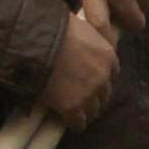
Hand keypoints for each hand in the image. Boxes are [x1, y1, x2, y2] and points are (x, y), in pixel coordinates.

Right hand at [40, 8, 122, 123]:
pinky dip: (73, 123)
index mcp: (107, 55)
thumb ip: (86, 36)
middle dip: (95, 96)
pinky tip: (66, 120)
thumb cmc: (52, 27)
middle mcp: (103, 76)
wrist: (35, 43)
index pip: (112, 72)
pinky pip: (78, 123)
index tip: (91, 79)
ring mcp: (89, 94)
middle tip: (81, 97)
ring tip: (74, 112)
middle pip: (105, 94)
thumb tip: (80, 35)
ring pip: (93, 111)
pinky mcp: (73, 108)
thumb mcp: (78, 25)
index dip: (100, 77)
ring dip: (85, 111)